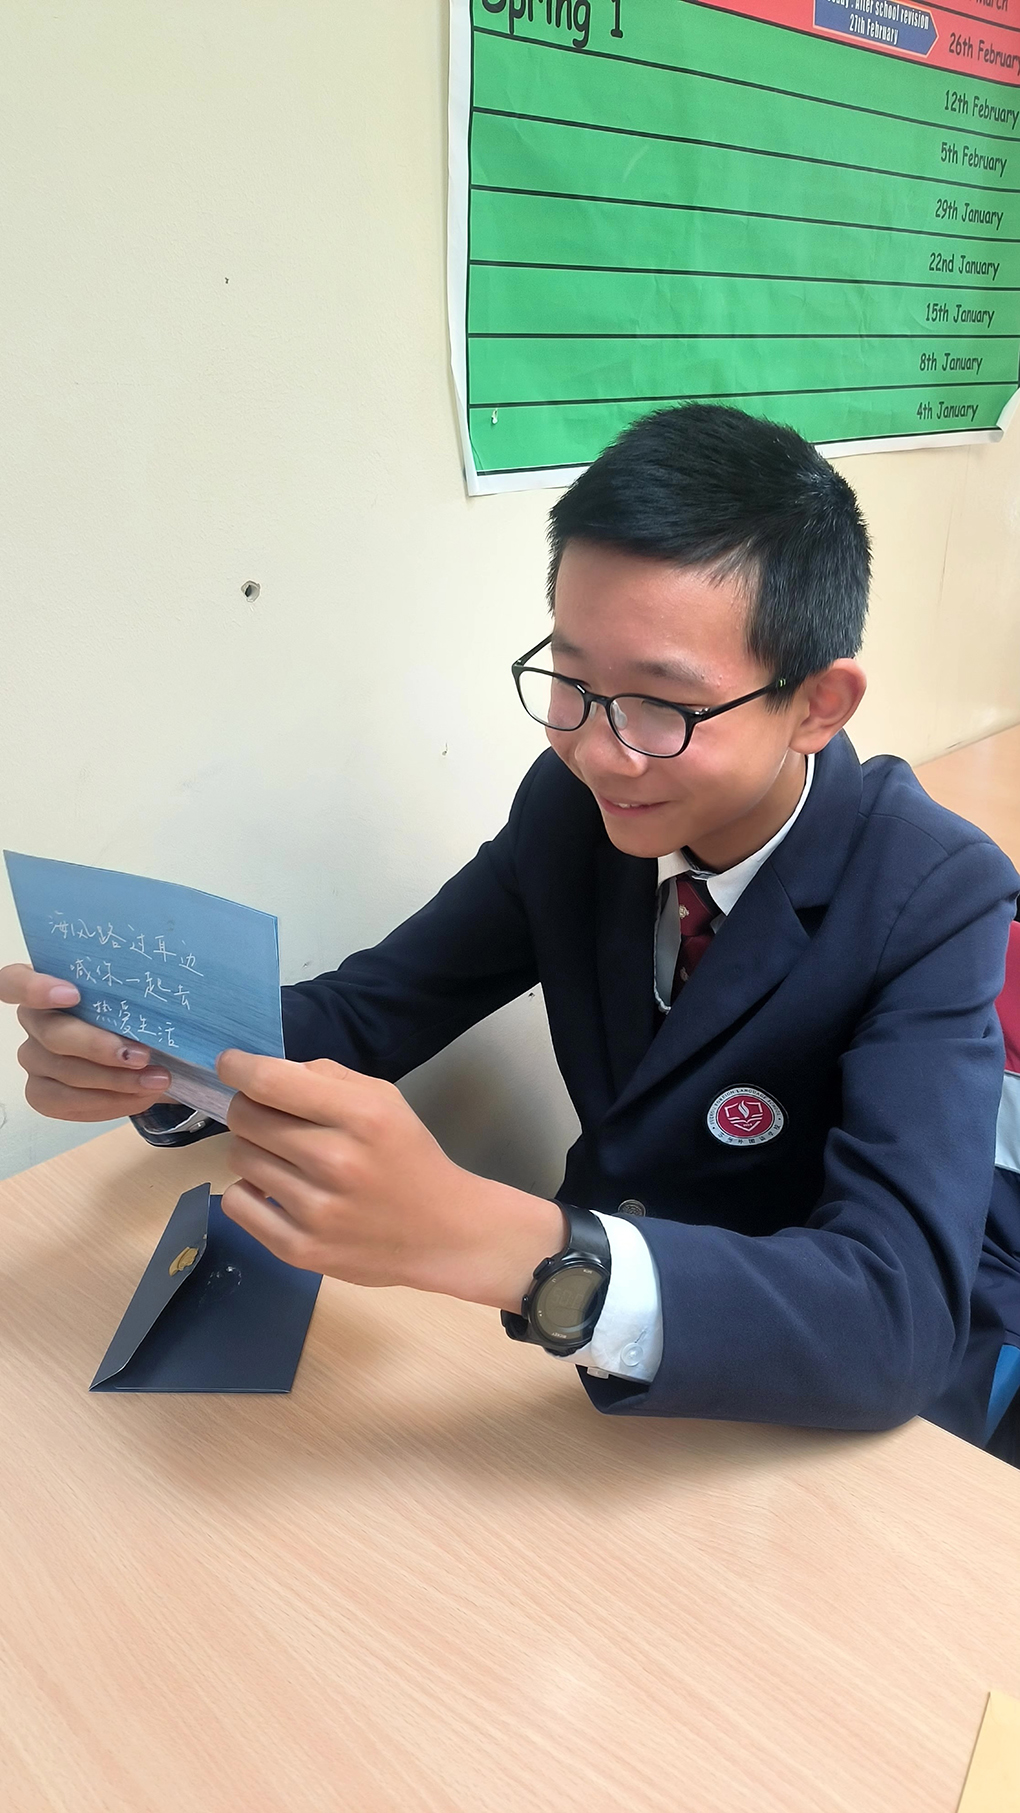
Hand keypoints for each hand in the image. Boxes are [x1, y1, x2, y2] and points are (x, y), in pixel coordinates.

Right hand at [0, 963, 171, 1121]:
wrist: (147, 1056)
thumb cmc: (138, 1017)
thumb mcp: (141, 1000)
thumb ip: (139, 995)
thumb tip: (172, 992)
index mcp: (49, 984)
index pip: (14, 981)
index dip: (34, 988)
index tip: (73, 994)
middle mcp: (34, 1020)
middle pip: (52, 1034)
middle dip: (99, 1048)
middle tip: (142, 1055)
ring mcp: (34, 1057)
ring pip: (63, 1073)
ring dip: (115, 1080)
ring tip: (157, 1080)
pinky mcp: (41, 1092)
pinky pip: (67, 1103)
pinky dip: (109, 1102)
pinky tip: (139, 1097)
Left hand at [217, 1050, 566, 1310]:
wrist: (443, 1233)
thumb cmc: (409, 1157)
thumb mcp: (385, 1099)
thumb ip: (326, 1077)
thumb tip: (262, 1071)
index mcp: (360, 1116)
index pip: (270, 1081)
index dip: (237, 1066)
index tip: (230, 1064)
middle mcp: (334, 1161)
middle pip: (245, 1116)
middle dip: (248, 1107)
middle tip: (268, 1117)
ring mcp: (314, 1210)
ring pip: (238, 1156)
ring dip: (252, 1149)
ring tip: (283, 1158)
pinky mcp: (298, 1249)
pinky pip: (235, 1202)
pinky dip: (246, 1191)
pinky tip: (274, 1190)